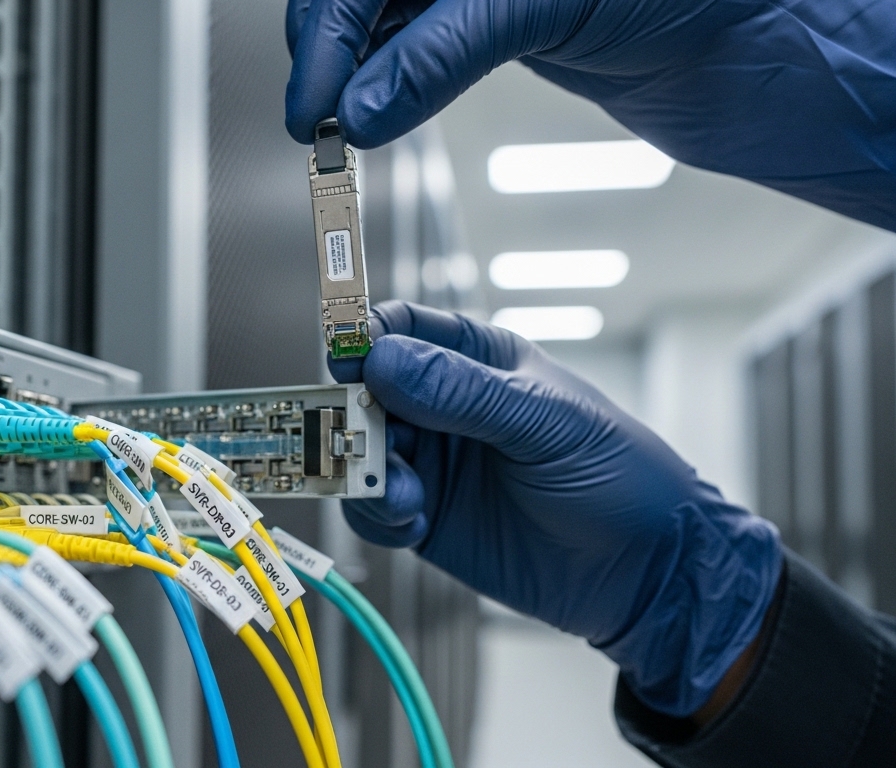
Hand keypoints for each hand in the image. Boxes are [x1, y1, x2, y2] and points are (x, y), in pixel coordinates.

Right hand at [284, 0, 895, 231]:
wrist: (762, 41)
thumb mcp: (551, 5)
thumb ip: (446, 48)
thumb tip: (366, 105)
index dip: (331, 24)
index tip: (318, 97)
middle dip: (330, 46)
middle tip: (316, 118)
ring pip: (382, 16)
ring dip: (352, 71)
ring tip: (338, 127)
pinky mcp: (496, 16)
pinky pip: (417, 41)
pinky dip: (389, 79)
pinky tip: (376, 109)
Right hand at [331, 301, 782, 716]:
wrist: (645, 572)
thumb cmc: (619, 476)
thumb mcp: (546, 423)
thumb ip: (463, 392)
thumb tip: (383, 359)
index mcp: (477, 359)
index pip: (400, 330)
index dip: (365, 339)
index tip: (347, 362)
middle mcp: (442, 406)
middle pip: (363, 392)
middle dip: (353, 416)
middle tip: (361, 441)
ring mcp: (431, 461)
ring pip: (359, 452)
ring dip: (367, 473)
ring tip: (408, 497)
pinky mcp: (424, 516)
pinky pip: (372, 508)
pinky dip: (380, 515)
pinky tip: (417, 524)